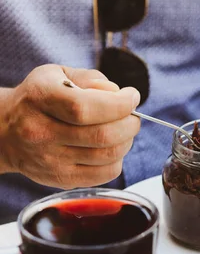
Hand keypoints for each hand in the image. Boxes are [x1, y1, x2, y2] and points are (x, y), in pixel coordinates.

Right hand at [0, 64, 139, 187]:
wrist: (6, 132)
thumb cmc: (38, 99)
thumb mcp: (57, 75)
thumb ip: (90, 79)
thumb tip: (117, 94)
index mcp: (40, 98)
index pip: (86, 107)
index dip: (119, 104)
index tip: (131, 97)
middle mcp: (42, 132)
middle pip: (101, 135)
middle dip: (129, 124)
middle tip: (132, 116)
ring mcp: (51, 160)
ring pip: (107, 157)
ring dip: (126, 142)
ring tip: (124, 131)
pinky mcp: (61, 179)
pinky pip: (104, 175)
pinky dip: (117, 160)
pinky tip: (113, 148)